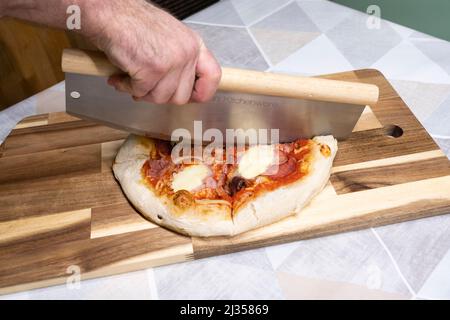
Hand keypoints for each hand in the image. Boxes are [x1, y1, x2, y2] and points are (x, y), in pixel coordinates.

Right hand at [85, 0, 220, 103]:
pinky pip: (141, 92)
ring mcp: (171, 62)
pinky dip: (126, 87)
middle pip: (181, 96)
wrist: (110, 12)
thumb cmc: (133, 22)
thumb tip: (182, 87)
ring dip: (142, 91)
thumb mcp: (170, 38)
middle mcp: (187, 53)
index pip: (213, 76)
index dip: (202, 93)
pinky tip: (120, 76)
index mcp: (194, 44)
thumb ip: (181, 61)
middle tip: (146, 86)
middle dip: (160, 95)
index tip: (191, 97)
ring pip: (160, 98)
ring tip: (131, 76)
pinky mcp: (151, 70)